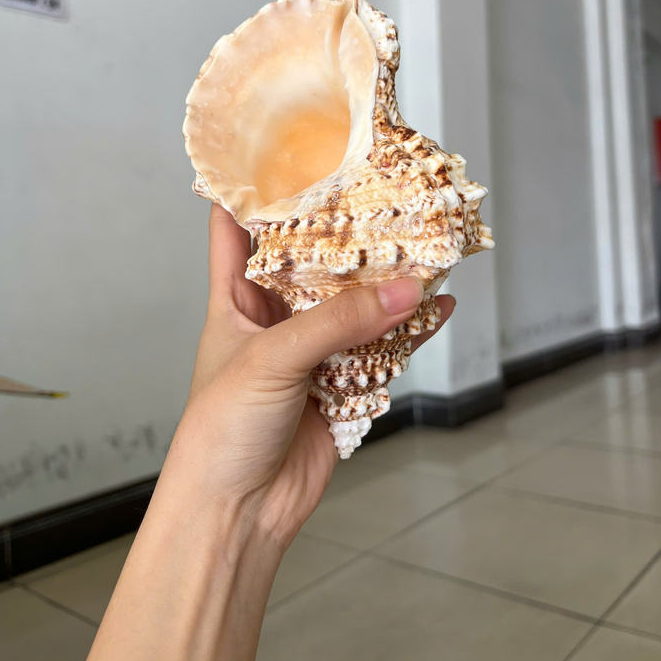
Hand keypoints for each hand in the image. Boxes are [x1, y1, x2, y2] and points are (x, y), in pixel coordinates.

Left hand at [174, 204, 455, 547]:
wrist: (238, 513)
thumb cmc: (222, 432)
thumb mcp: (272, 360)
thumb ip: (338, 322)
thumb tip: (405, 290)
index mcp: (234, 298)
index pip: (235, 227)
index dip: (253, 187)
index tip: (285, 146)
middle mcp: (274, 317)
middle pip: (313, 259)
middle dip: (346, 230)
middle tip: (382, 189)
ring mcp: (311, 351)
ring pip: (355, 303)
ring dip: (387, 280)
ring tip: (425, 244)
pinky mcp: (342, 384)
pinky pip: (383, 348)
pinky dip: (411, 330)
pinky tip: (438, 308)